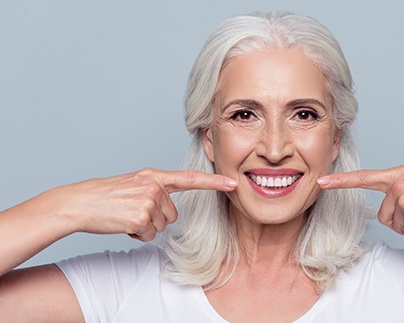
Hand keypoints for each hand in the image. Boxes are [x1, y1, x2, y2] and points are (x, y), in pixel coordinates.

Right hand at [51, 168, 236, 240]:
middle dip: (156, 218)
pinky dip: (137, 235)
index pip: (190, 178)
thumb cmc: (107, 196)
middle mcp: (154, 185)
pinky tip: (123, 224)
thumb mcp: (134, 184)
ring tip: (126, 216)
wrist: (80, 202)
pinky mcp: (141, 217)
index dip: (213, 182)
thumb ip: (156, 189)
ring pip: (162, 226)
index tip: (233, 183)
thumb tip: (170, 208)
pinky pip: (150, 235)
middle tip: (133, 211)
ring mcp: (148, 201)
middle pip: (173, 214)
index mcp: (154, 176)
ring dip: (146, 227)